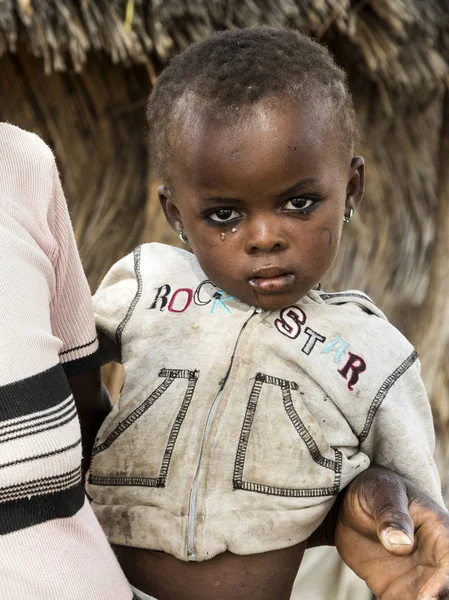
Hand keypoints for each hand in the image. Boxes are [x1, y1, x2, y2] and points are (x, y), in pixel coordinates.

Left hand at [335, 466, 448, 599]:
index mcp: (439, 531)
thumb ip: (390, 513)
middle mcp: (434, 560)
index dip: (444, 582)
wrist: (351, 503)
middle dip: (436, 599)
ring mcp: (417, 579)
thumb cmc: (375, 489)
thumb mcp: (380, 492)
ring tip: (394, 598)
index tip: (425, 597)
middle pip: (445, 589)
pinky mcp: (396, 591)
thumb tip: (400, 542)